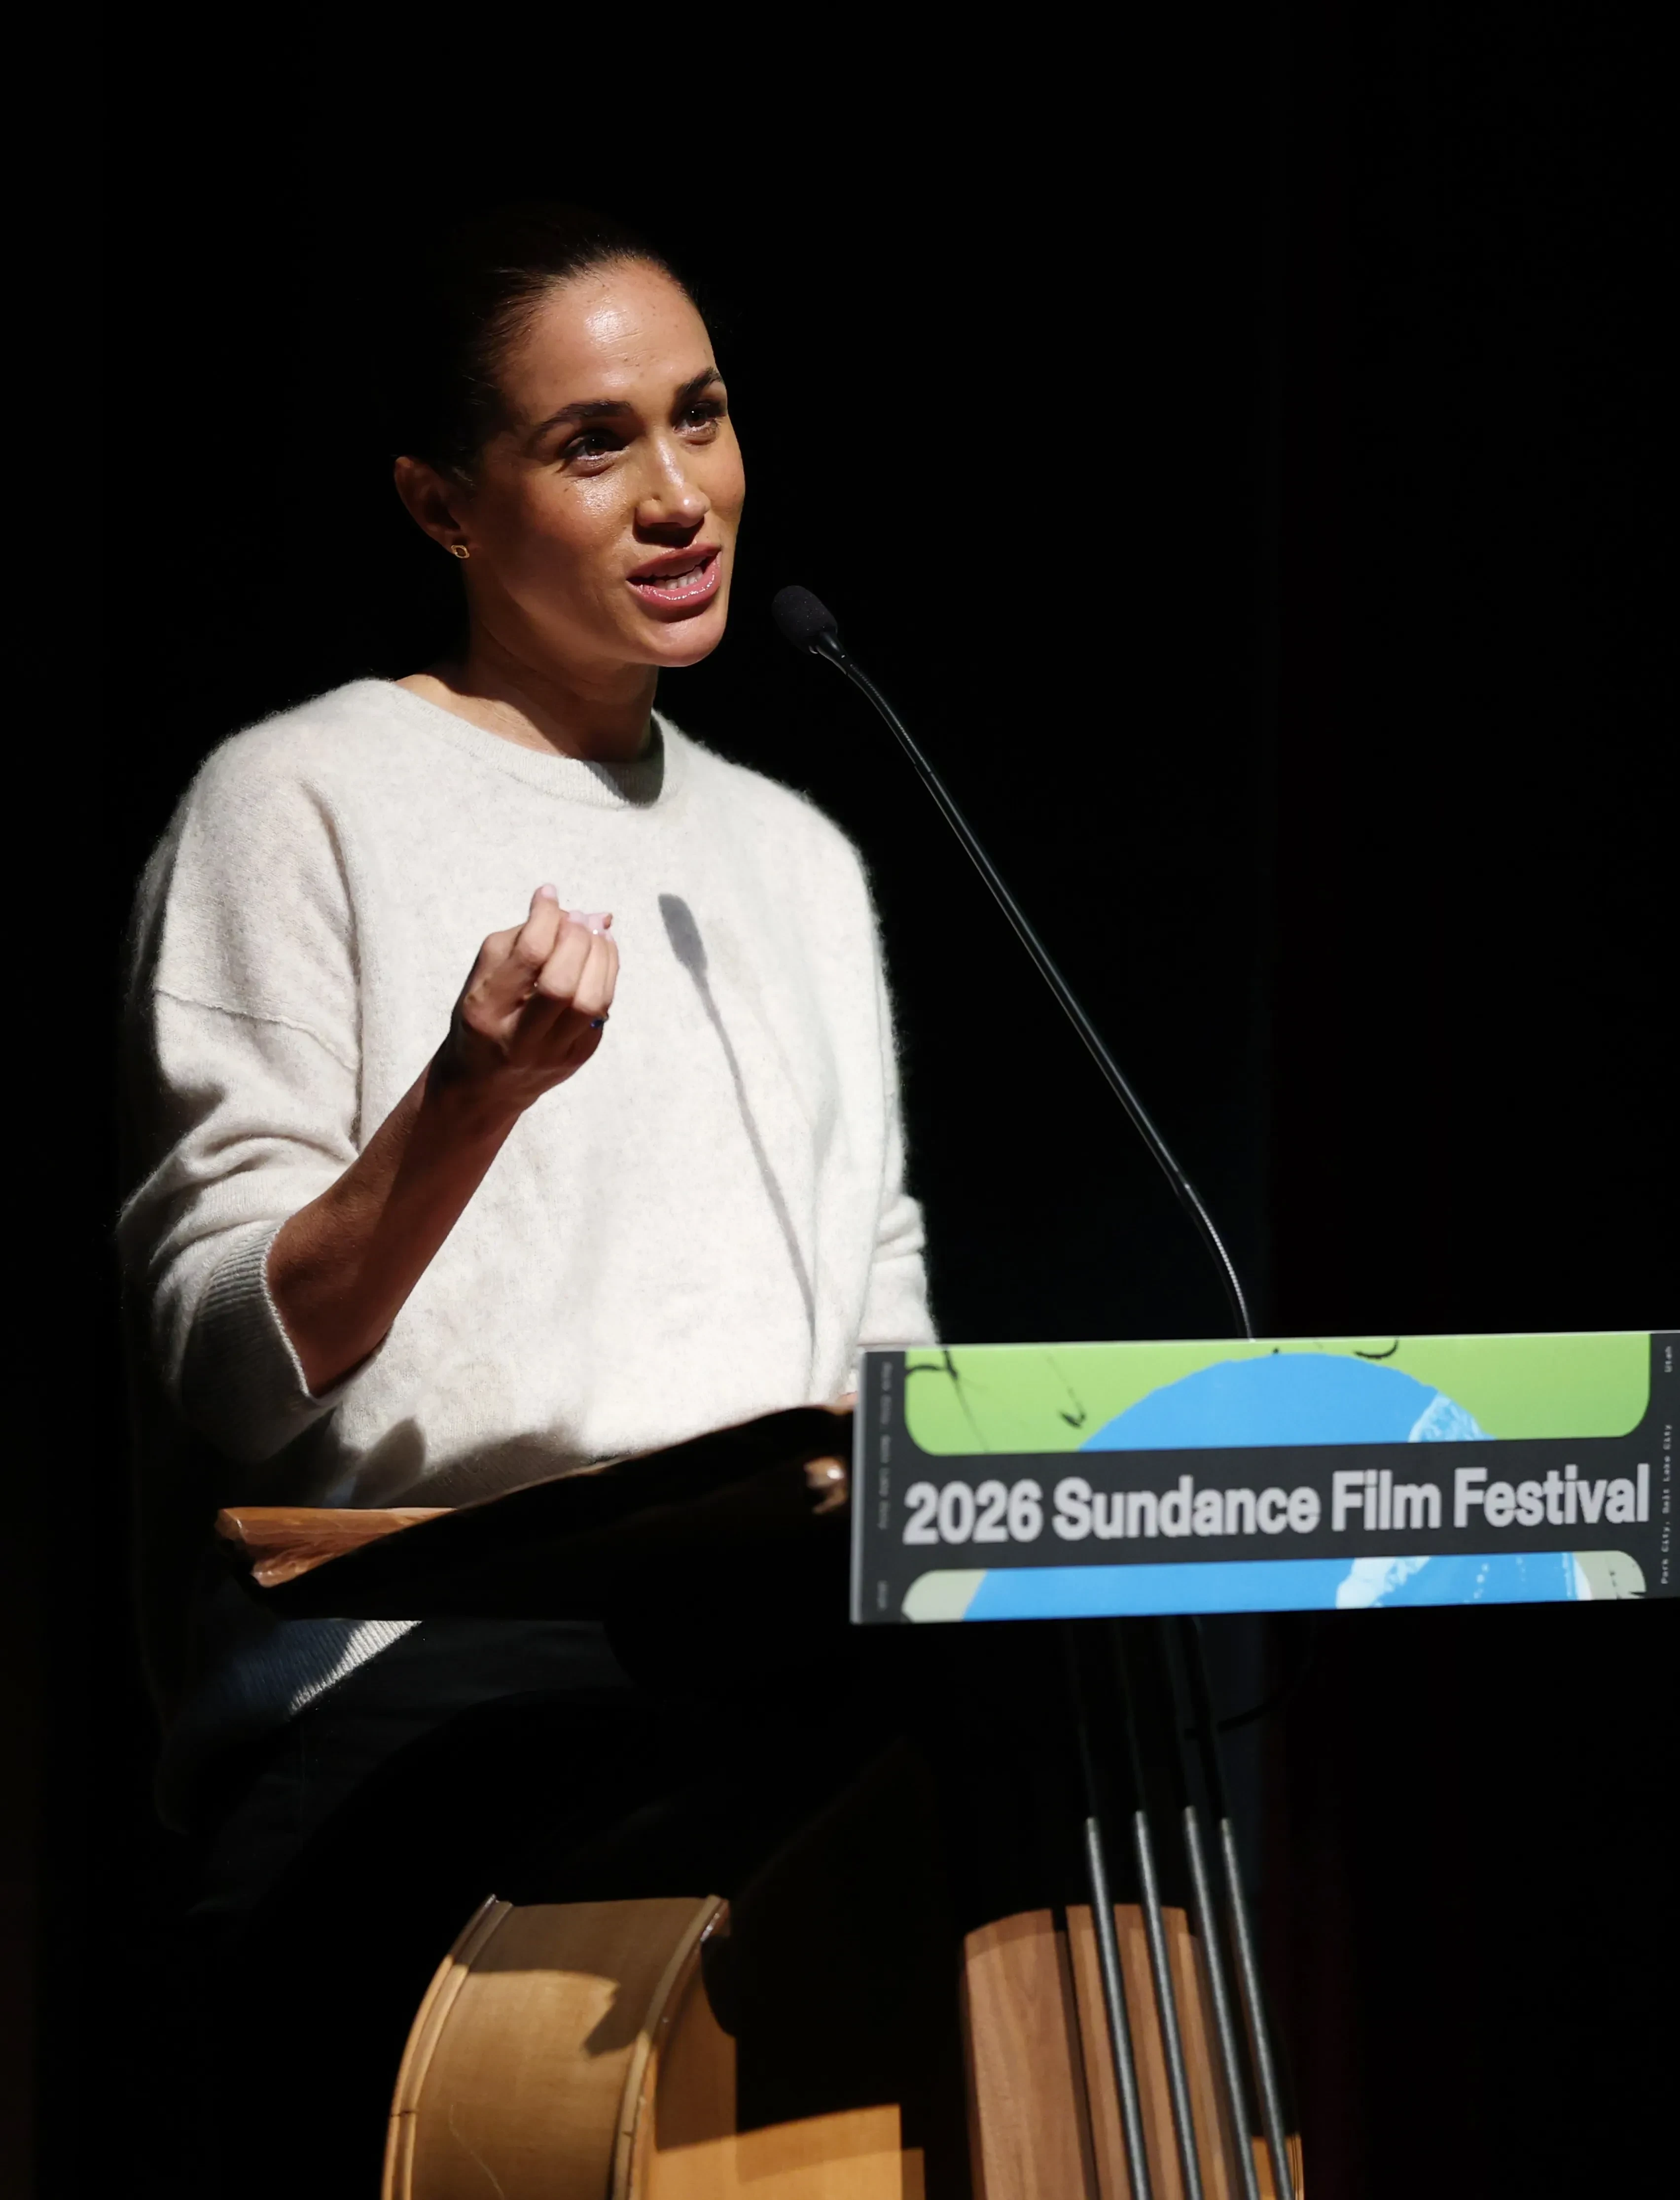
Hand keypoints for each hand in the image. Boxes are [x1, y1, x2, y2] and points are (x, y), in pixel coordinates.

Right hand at [436, 886, 618, 1118]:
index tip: (548, 895)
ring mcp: (553, 1053)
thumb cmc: (482, 1016)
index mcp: (486, 1010)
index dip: (545, 918)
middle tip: (577, 916)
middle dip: (577, 939)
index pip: (528, 957)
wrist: (485, 1084)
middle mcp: (520, 1038)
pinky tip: (600, 955)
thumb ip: (520, 939)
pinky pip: (602, 1011)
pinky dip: (607, 975)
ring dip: (601, 956)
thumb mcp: (482, 977)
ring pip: (591, 1001)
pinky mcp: (578, 1058)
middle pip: (563, 983)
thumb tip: (573, 910)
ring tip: (595, 931)